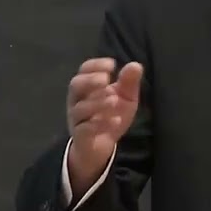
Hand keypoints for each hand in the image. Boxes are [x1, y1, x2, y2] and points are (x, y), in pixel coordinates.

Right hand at [65, 58, 143, 193]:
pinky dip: (100, 124)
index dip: (95, 65)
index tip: (112, 65)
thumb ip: (128, 82)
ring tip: (113, 100)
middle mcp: (77, 100)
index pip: (84, 70)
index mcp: (87, 87)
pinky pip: (85, 129)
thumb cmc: (111, 115)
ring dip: (97, 103)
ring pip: (80, 108)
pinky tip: (115, 120)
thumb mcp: (125, 98)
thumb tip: (135, 65)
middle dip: (89, 81)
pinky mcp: (81, 136)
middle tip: (106, 80)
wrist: (101, 146)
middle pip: (75, 86)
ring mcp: (77, 119)